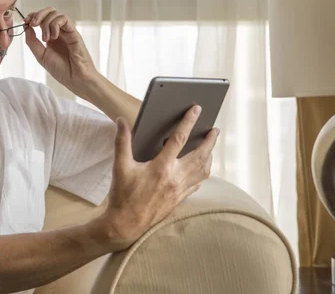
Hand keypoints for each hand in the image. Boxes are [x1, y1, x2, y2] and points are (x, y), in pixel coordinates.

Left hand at [24, 7, 97, 97]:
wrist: (75, 79)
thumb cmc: (61, 70)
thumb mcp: (41, 56)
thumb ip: (32, 41)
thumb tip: (26, 27)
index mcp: (50, 37)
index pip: (41, 18)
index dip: (32, 16)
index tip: (25, 21)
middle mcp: (59, 32)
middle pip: (49, 11)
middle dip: (38, 14)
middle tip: (32, 23)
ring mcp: (67, 31)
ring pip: (56, 14)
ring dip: (46, 23)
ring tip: (45, 38)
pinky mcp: (74, 32)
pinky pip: (64, 19)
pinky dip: (55, 24)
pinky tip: (53, 37)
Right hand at [99, 105, 218, 250]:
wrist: (126, 224)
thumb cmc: (123, 195)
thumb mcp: (120, 166)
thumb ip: (122, 142)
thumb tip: (122, 121)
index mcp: (161, 167)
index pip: (179, 139)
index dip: (189, 122)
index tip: (196, 110)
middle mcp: (175, 178)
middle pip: (200, 155)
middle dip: (210, 141)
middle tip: (215, 129)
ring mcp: (179, 190)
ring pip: (202, 170)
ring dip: (209, 156)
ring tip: (211, 146)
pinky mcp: (179, 199)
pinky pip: (198, 183)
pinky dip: (203, 173)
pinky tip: (202, 169)